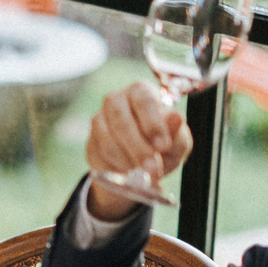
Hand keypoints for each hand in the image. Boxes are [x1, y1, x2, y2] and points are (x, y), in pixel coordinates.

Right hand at [85, 82, 191, 221]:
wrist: (143, 162)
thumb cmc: (163, 143)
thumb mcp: (177, 140)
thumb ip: (176, 131)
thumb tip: (176, 117)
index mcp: (140, 91)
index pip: (144, 102)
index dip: (153, 125)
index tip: (163, 147)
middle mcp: (115, 100)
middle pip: (121, 121)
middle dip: (138, 148)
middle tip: (152, 169)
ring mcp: (99, 120)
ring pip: (108, 142)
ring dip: (127, 162)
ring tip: (143, 175)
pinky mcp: (91, 141)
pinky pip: (100, 158)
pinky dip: (116, 169)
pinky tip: (129, 174)